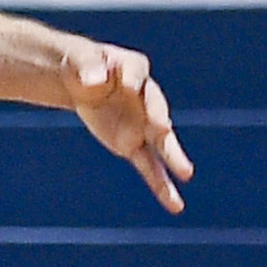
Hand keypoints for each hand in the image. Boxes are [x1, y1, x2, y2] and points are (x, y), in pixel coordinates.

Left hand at [62, 41, 192, 213]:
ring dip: (172, 158)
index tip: (126, 83)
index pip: (136, 72)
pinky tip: (175, 204)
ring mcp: (142, 124)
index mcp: (133, 69)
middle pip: (156, 108)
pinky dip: (160, 185)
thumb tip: (92, 80)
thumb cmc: (84, 66)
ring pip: (160, 143)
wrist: (82, 81)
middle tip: (162, 127)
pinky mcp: (131, 145)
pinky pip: (148, 167)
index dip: (131, 79)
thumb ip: (87, 68)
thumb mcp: (80, 61)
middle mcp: (145, 98)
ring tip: (186, 173)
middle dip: (157, 117)